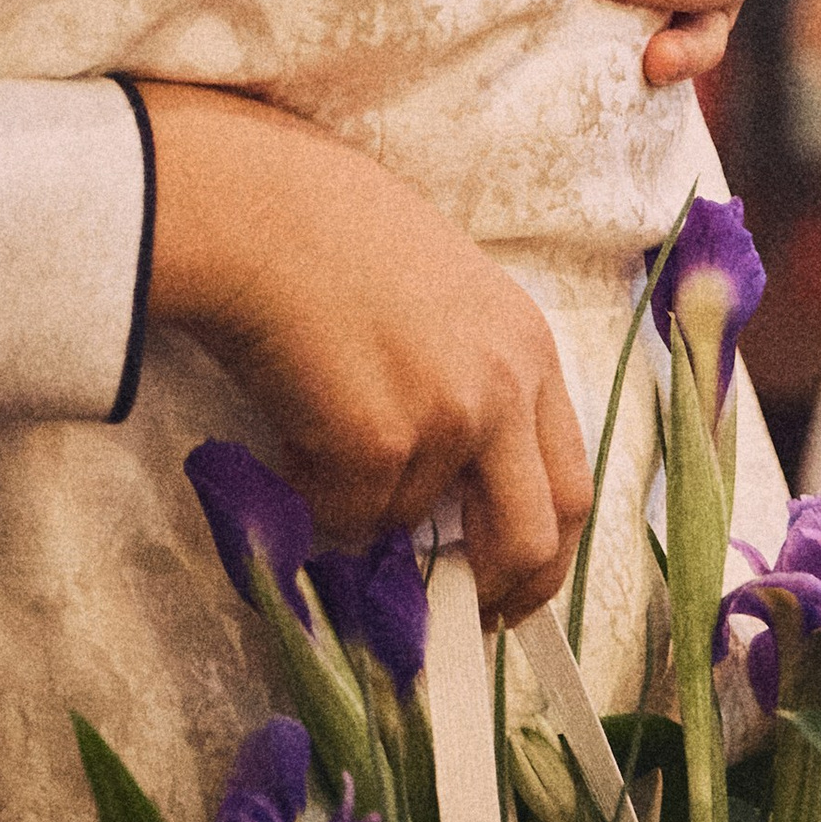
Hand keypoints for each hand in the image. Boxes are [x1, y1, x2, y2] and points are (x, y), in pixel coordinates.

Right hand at [141, 84, 591, 625]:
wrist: (249, 205)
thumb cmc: (319, 225)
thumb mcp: (431, 291)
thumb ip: (458, 373)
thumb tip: (441, 480)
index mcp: (527, 344)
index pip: (571, 479)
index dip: (544, 548)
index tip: (509, 581)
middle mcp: (506, 385)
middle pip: (538, 532)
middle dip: (502, 591)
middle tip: (461, 616)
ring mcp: (448, 417)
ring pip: (409, 523)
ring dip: (359, 508)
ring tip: (310, 436)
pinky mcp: (380, 443)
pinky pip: (343, 513)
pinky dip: (309, 495)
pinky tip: (283, 430)